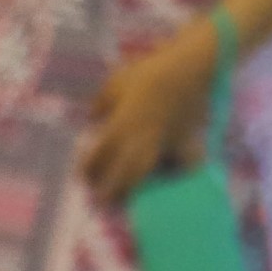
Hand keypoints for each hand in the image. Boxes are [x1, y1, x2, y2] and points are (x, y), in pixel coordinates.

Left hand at [79, 19, 220, 198]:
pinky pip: (185, 164)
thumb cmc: (148, 72)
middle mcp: (142, 138)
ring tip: (130, 201)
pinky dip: (179, 175)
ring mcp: (166, 143)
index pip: (99, 155)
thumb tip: (91, 120)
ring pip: (150, 173)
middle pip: (123, 173)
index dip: (88, 170)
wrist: (190, 67)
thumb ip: (101, 104)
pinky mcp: (188, 141)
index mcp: (120, 124)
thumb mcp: (115, 82)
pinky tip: (173, 182)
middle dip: (111, 191)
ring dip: (137, 189)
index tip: (81, 179)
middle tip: (102, 203)